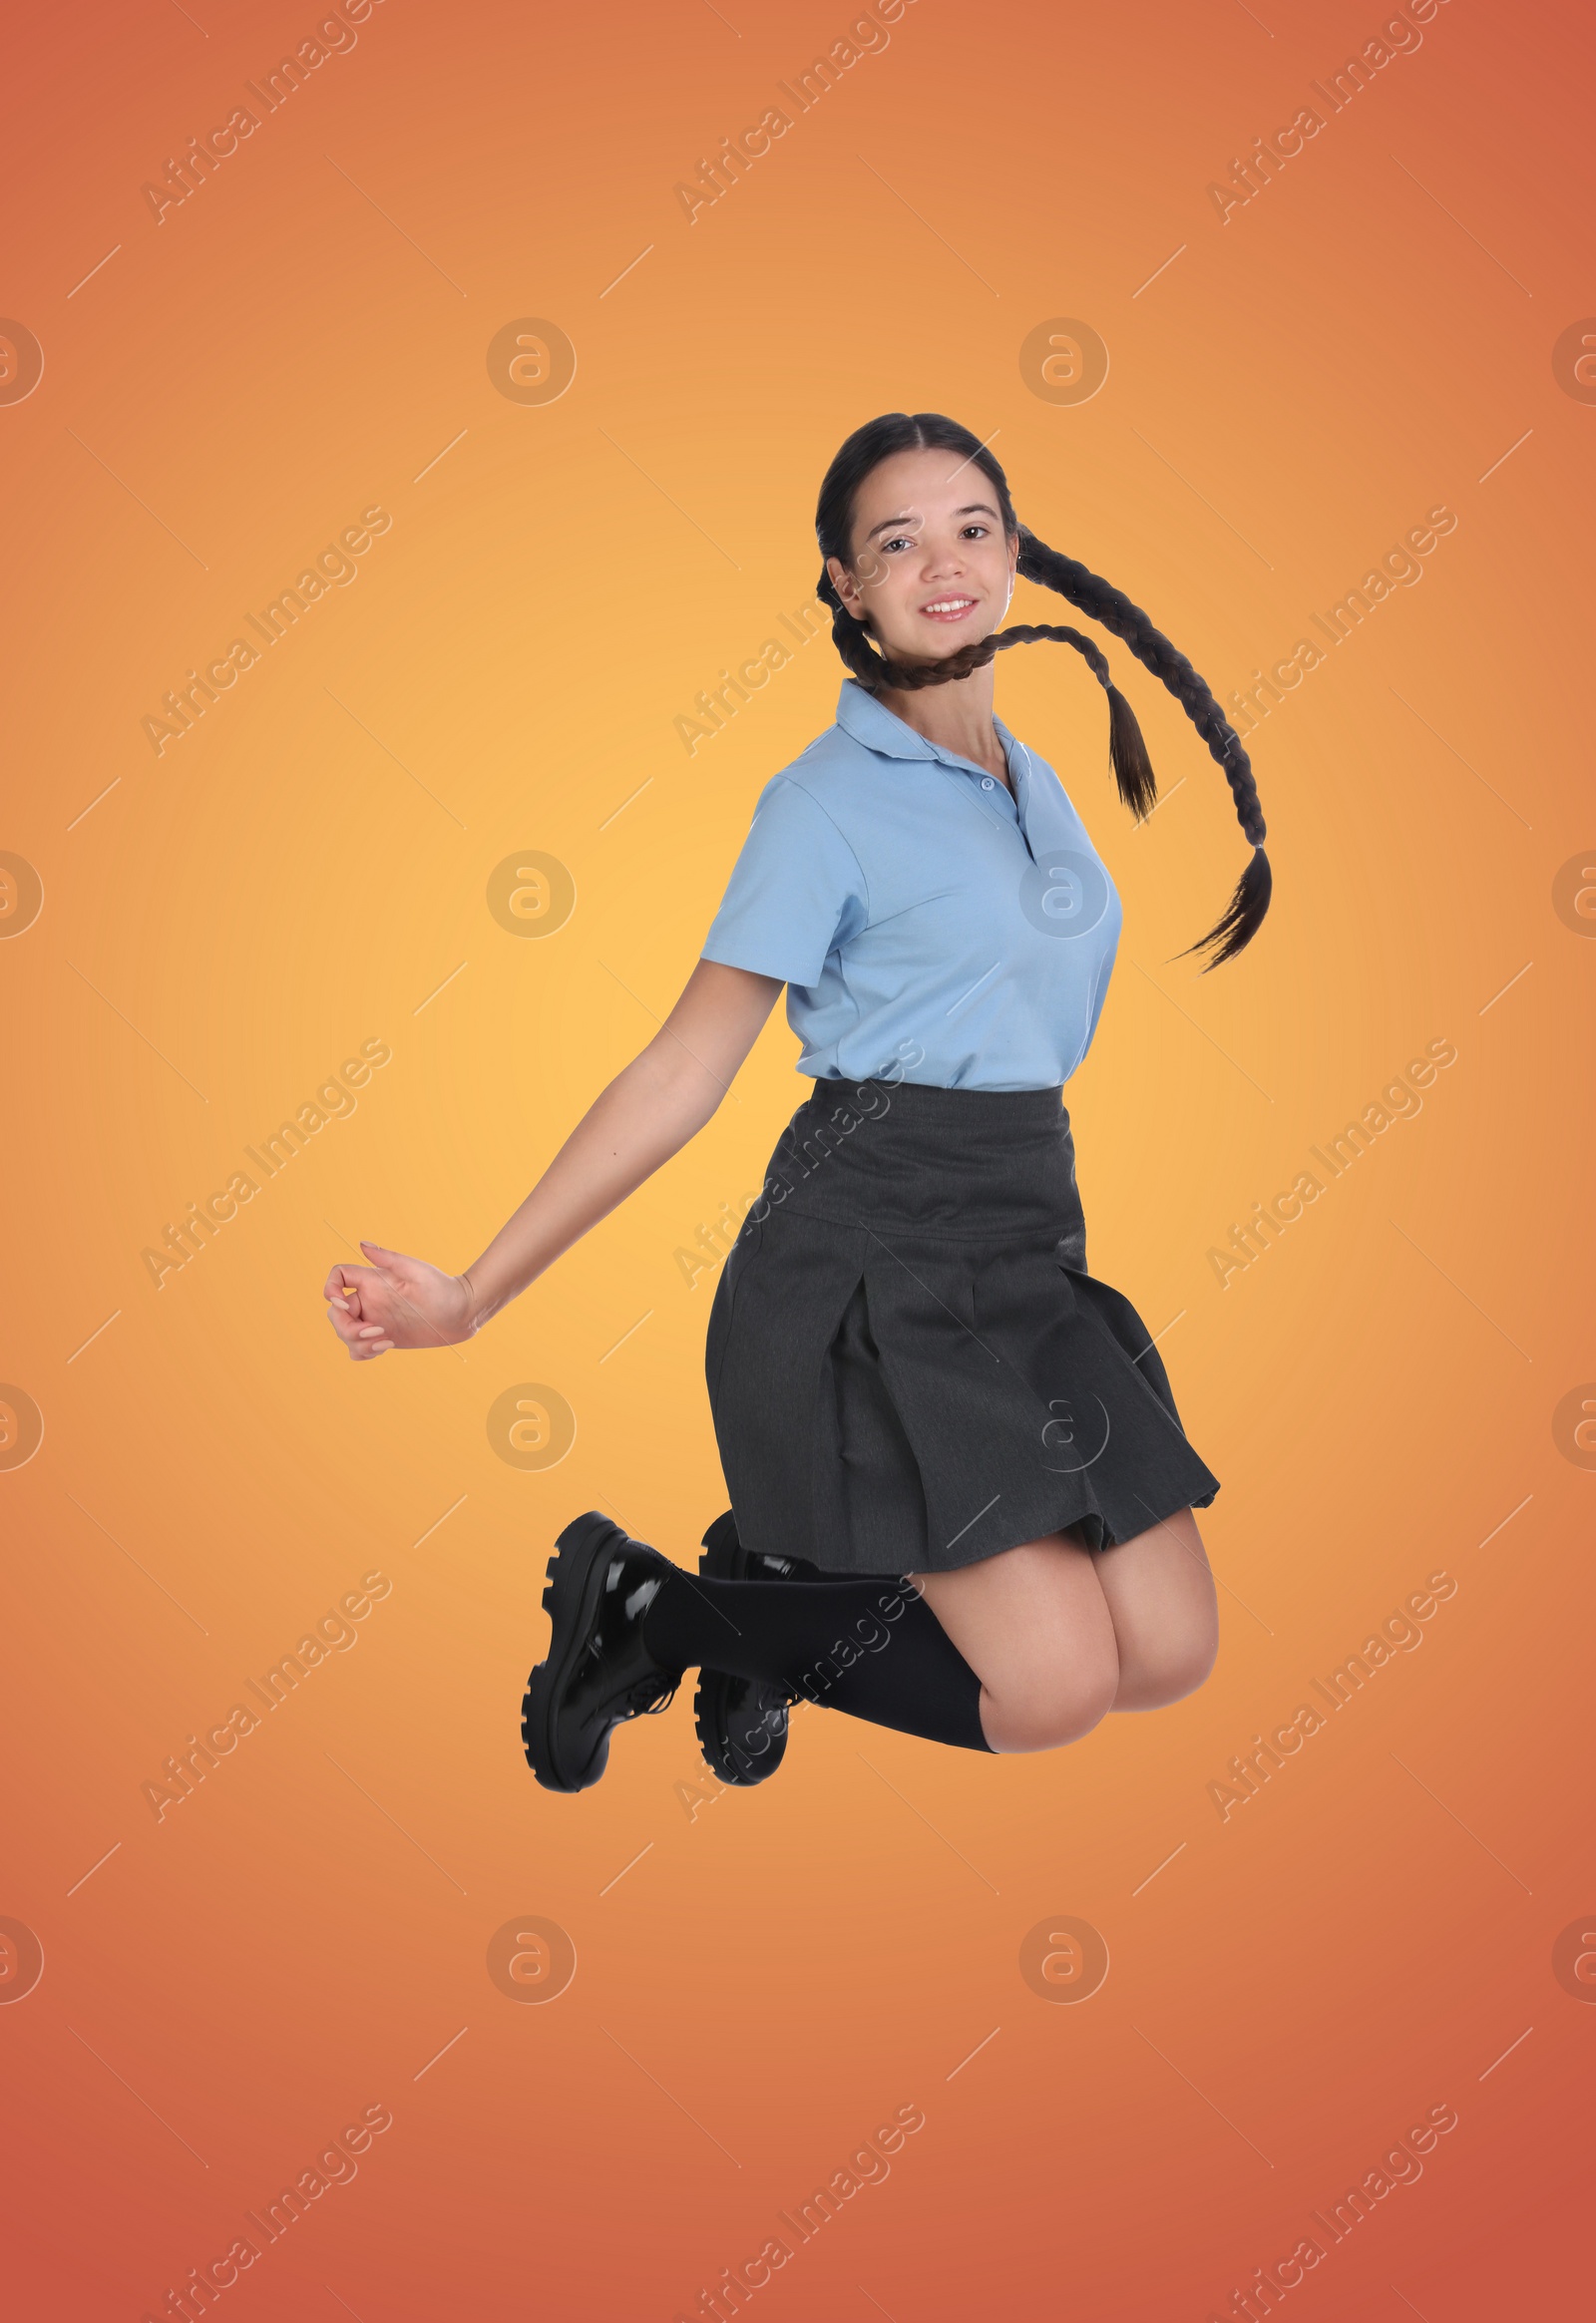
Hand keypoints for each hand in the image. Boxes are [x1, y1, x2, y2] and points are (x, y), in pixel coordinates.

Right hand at [323, 1242, 476, 1359]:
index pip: (338, 1278)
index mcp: (373, 1280)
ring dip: (357, 1342)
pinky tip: (386, 1346)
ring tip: (385, 1341)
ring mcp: (376, 1319)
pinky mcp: (384, 1337)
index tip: (343, 1304)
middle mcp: (371, 1300)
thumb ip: (388, 1258)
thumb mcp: (416, 1271)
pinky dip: (364, 1351)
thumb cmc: (443, 1288)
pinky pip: (359, 1348)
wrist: (462, 1313)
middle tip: (377, 1331)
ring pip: (345, 1334)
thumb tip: (361, 1244)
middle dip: (347, 1327)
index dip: (330, 1289)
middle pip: (336, 1313)